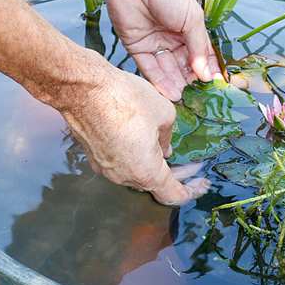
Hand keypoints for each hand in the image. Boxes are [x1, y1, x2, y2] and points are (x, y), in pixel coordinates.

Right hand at [58, 50, 209, 204]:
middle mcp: (124, 177)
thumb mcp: (164, 113)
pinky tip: (142, 140)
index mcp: (146, 172)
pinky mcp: (94, 157)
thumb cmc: (125, 99)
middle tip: (192, 163)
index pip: (173, 195)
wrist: (82, 89)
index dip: (192, 191)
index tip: (202, 183)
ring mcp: (106, 169)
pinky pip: (121, 163)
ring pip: (136, 174)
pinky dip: (136, 158)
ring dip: (154, 166)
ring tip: (167, 148)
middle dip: (176, 175)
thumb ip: (168, 137)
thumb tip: (165, 148)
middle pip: (155, 185)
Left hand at [103, 0, 220, 100]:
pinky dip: (158, 81)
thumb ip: (199, 47)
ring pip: (166, 69)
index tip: (215, 84)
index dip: (207, 68)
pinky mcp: (136, 47)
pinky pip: (149, 68)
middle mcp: (172, 37)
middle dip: (190, 80)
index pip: (200, 53)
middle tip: (198, 96)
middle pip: (183, 64)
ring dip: (175, 83)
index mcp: (188, 27)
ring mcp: (154, 43)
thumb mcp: (192, 18)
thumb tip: (206, 73)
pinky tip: (169, 92)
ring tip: (184, 98)